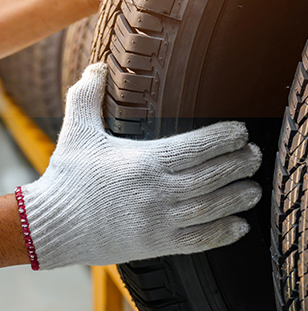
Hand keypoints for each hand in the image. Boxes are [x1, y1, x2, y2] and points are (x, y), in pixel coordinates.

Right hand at [17, 63, 261, 269]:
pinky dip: (222, 234)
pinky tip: (240, 226)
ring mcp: (158, 221)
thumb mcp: (77, 133)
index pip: (195, 147)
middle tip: (255, 155)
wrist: (49, 227)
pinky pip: (197, 241)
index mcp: (144, 161)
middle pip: (210, 177)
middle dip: (239, 165)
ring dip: (237, 198)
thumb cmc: (68, 177)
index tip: (241, 132)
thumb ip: (88, 97)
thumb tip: (96, 65)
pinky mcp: (156, 245)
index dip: (224, 138)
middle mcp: (156, 192)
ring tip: (254, 188)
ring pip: (210, 209)